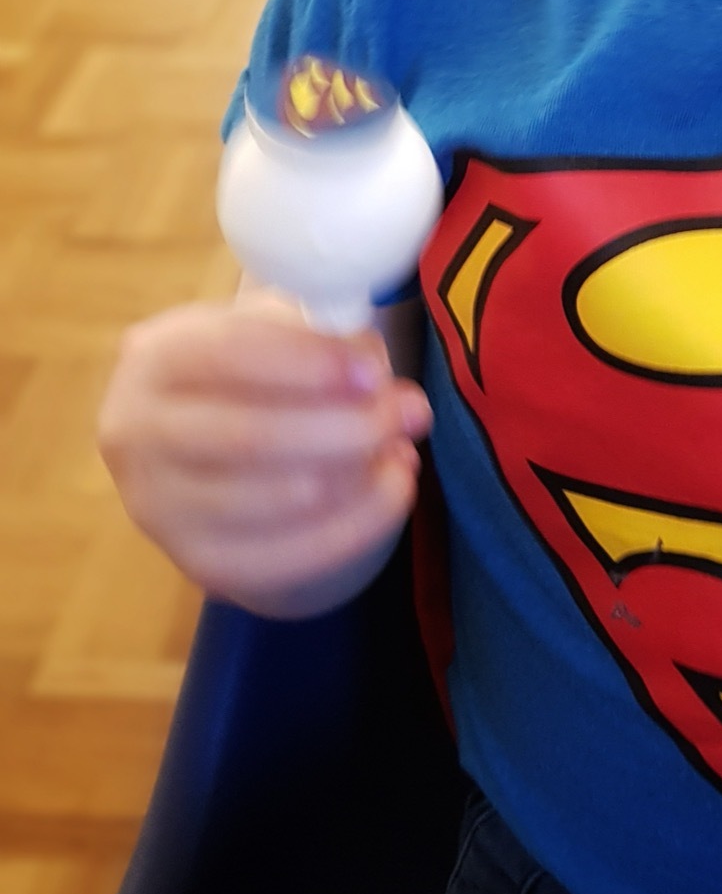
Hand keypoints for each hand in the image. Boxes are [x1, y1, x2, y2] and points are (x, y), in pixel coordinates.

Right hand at [98, 292, 430, 618]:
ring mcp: (160, 509)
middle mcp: (138, 437)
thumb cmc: (252, 366)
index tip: (374, 372)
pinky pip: (288, 557)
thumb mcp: (278, 328)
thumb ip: (325, 338)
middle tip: (411, 412)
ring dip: (358, 476)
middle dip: (347, 426)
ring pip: (273, 501)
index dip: (308, 364)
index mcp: (157, 359)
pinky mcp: (198, 565)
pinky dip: (355, 525)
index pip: (230, 356)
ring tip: (402, 448)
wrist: (205, 444)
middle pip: (249, 438)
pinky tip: (393, 489)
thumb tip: (378, 377)